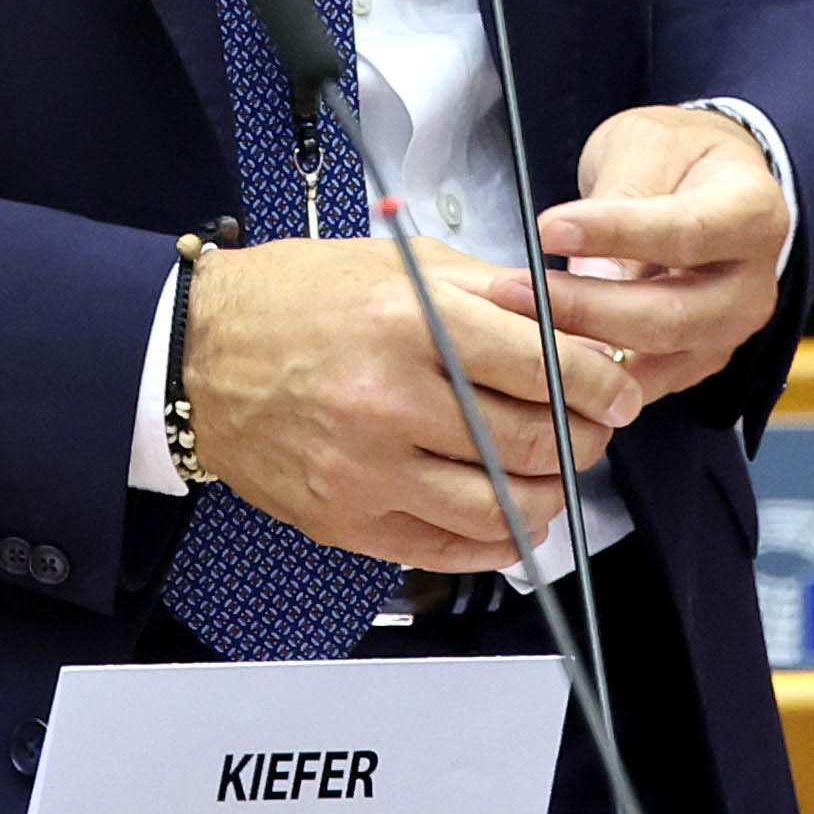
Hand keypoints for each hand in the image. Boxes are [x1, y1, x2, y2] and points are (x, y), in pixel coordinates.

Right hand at [181, 232, 642, 574]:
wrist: (197, 353)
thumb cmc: (295, 299)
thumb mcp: (396, 265)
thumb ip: (486, 290)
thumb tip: (567, 318)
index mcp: (409, 324)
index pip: (540, 366)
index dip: (597, 385)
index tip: (617, 393)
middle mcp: (389, 400)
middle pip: (529, 440)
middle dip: (583, 441)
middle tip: (593, 433)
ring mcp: (365, 468)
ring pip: (498, 506)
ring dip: (548, 497)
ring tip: (554, 477)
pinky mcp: (344, 517)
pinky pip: (445, 548)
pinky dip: (495, 540)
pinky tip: (510, 518)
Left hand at [455, 104, 785, 406]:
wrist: (707, 186)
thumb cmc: (676, 159)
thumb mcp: (647, 146)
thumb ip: (619, 196)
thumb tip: (573, 250)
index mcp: (754, 214)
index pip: (686, 232)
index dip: (616, 234)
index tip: (548, 228)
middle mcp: (754, 285)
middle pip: (672, 314)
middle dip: (585, 307)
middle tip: (514, 287)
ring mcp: (728, 332)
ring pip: (655, 357)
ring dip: (579, 345)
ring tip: (517, 318)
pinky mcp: (697, 362)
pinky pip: (643, 383)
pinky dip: (591, 373)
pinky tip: (542, 350)